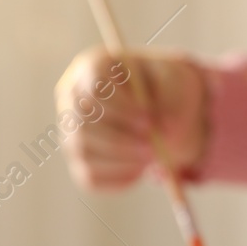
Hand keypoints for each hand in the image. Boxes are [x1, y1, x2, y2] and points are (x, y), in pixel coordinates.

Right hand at [54, 46, 206, 190]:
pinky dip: (117, 177)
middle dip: (120, 139)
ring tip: (153, 156)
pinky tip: (140, 169)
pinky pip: (90, 176)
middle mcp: (73, 98)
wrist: (161, 107)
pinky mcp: (80, 159)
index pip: (93, 88)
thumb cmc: (164, 87)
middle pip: (82, 122)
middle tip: (153, 148)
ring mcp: (71, 130)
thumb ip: (171, 100)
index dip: (119, 108)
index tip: (149, 121)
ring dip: (122, 159)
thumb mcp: (174, 82)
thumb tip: (163, 131)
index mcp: (93, 67)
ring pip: (84, 151)